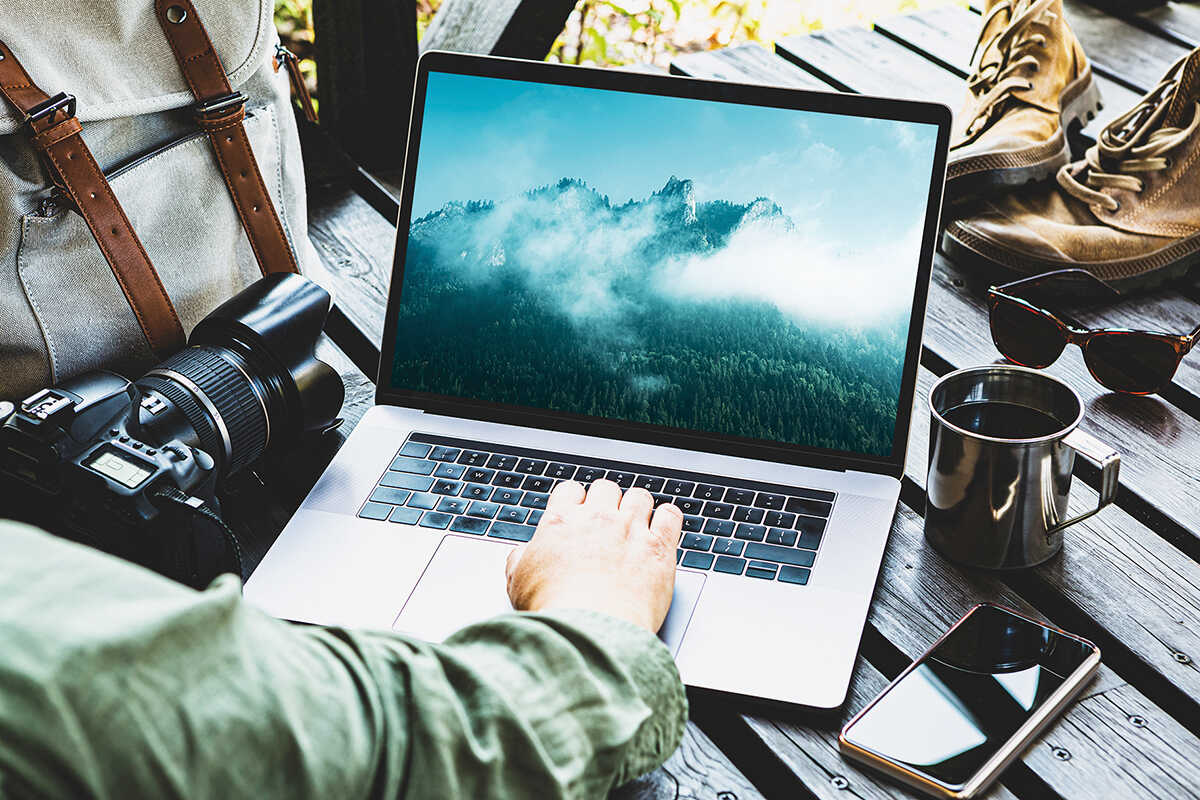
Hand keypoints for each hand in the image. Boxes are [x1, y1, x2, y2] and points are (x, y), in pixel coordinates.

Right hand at [505, 479, 680, 631]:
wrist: (590, 628)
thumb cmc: (554, 610)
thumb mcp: (518, 584)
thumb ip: (520, 560)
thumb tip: (522, 554)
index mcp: (562, 522)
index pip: (570, 491)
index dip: (575, 501)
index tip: (579, 512)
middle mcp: (598, 518)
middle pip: (606, 489)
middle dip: (606, 501)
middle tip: (607, 520)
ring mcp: (631, 529)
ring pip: (639, 497)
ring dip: (637, 507)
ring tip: (637, 523)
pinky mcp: (660, 547)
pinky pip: (671, 516)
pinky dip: (668, 517)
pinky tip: (664, 526)